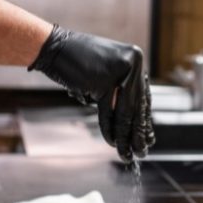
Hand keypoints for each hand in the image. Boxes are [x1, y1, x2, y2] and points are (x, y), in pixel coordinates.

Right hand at [29, 25, 154, 161]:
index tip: (148, 139)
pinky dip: (109, 129)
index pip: (143, 97)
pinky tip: (112, 143)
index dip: (145, 121)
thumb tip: (136, 122)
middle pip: (137, 106)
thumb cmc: (77, 62)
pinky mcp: (105, 81)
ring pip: (125, 113)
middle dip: (138, 134)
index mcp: (135, 59)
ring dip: (125, 137)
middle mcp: (133, 63)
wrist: (54, 48)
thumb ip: (121, 92)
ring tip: (127, 154)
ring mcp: (120, 71)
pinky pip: (108, 113)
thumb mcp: (106, 75)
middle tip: (141, 152)